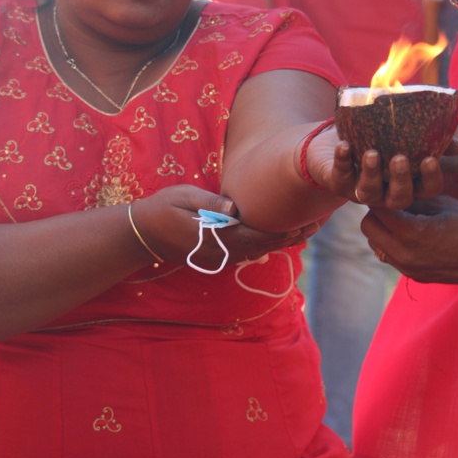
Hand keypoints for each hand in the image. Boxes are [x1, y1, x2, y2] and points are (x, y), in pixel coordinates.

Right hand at [131, 185, 321, 270]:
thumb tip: (233, 207)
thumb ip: (209, 203)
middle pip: (263, 246)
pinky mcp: (216, 258)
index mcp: (215, 237)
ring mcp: (218, 259)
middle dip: (289, 236)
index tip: (305, 222)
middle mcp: (221, 253)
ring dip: (280, 241)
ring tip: (304, 229)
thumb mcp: (183, 197)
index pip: (257, 236)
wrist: (142, 234)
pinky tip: (277, 235)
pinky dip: (265, 244)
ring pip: (257, 252)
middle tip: (316, 224)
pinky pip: (246, 253)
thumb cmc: (162, 208)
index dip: (283, 231)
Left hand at [304, 125, 445, 209]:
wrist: (342, 137)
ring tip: (372, 153)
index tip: (430, 160)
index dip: (431, 178)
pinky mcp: (340, 184)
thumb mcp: (407, 135)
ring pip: (369, 193)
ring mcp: (363, 191)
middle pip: (399, 198)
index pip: (427, 189)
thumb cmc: (381, 137)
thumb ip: (432, 140)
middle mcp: (387, 192)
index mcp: (408, 182)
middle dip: (400, 180)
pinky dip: (342, 161)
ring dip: (370, 173)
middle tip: (399, 158)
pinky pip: (341, 177)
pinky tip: (344, 145)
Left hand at [361, 196, 457, 285]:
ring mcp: (409, 269)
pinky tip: (412, 232)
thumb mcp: (444, 203)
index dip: (380, 192)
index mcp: (412, 232)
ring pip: (377, 245)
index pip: (376, 208)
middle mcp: (405, 254)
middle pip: (369, 228)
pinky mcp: (417, 277)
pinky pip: (392, 257)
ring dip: (382, 229)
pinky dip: (394, 243)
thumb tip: (390, 188)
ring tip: (401, 215)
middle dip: (376, 211)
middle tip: (391, 199)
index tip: (385, 183)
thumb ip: (413, 197)